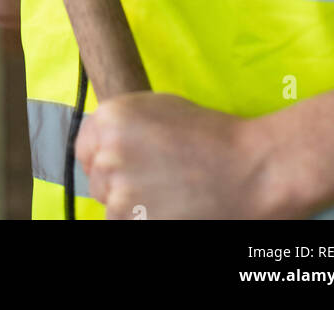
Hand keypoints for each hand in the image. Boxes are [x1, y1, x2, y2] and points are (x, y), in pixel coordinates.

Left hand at [75, 92, 285, 219]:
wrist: (249, 169)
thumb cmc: (210, 136)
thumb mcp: (159, 108)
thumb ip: (123, 124)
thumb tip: (102, 143)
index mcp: (111, 117)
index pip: (83, 147)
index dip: (103, 158)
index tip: (123, 165)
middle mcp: (107, 152)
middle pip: (96, 179)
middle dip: (118, 182)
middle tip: (157, 180)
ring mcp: (119, 191)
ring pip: (110, 207)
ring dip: (132, 206)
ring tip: (169, 194)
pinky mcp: (133, 223)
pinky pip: (125, 225)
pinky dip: (144, 221)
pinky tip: (171, 209)